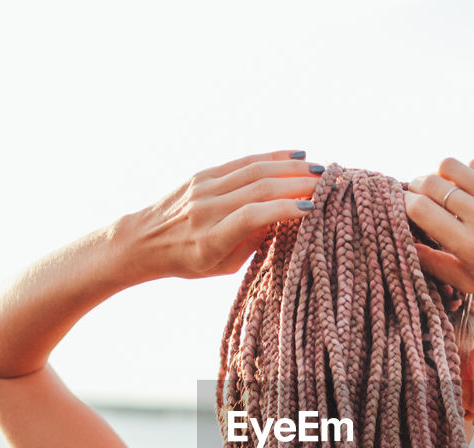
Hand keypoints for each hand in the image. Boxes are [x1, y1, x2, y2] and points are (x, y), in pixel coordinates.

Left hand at [120, 149, 320, 281]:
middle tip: (329, 183)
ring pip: (254, 170)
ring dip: (290, 167)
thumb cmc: (189, 261)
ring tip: (318, 169)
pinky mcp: (203, 174)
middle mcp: (206, 209)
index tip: (312, 208)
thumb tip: (285, 216)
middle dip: (297, 183)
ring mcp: (203, 187)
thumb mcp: (221, 265)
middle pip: (258, 188)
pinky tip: (295, 155)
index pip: (251, 217)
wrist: (144, 240)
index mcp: (210, 239)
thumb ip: (252, 242)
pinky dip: (272, 157)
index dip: (283, 209)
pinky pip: (242, 162)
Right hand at [405, 158, 473, 300]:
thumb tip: (405, 242)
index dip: (405, 204)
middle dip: (417, 186)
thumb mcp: (471, 282)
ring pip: (450, 165)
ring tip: (445, 189)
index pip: (421, 209)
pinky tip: (472, 189)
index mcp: (470, 245)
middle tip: (420, 195)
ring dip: (440, 175)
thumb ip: (434, 264)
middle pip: (431, 183)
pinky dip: (467, 174)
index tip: (405, 207)